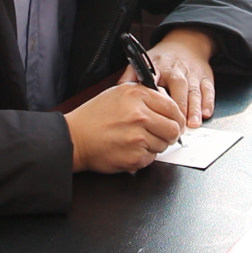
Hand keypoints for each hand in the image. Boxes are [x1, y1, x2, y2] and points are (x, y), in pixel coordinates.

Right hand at [63, 82, 184, 173]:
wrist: (75, 138)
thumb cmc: (95, 116)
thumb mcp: (119, 93)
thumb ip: (145, 95)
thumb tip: (168, 103)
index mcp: (137, 95)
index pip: (172, 107)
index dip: (176, 117)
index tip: (174, 122)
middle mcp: (139, 115)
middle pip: (173, 128)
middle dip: (169, 133)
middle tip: (160, 134)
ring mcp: (137, 137)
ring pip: (163, 145)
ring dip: (154, 145)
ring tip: (136, 140)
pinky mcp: (134, 157)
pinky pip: (151, 158)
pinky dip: (143, 156)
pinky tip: (129, 149)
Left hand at [119, 27, 214, 127]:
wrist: (186, 42)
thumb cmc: (163, 58)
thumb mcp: (144, 61)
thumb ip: (131, 75)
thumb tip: (118, 90)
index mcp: (158, 66)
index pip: (155, 79)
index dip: (155, 95)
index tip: (153, 110)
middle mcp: (176, 69)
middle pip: (179, 87)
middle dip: (179, 107)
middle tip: (177, 126)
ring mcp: (192, 73)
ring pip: (194, 91)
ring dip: (194, 108)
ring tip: (192, 124)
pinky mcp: (205, 76)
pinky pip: (208, 89)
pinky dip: (208, 102)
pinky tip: (206, 113)